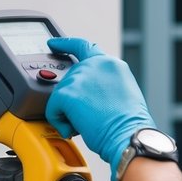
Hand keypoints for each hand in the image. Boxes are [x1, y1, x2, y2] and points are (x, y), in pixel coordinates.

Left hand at [46, 37, 157, 180]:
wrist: (129, 136)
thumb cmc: (129, 125)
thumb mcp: (123, 94)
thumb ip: (104, 85)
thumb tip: (88, 94)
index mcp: (111, 65)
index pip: (84, 47)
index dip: (65, 44)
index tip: (53, 44)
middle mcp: (95, 65)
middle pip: (69, 78)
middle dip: (71, 97)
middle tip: (85, 116)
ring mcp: (80, 77)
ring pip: (60, 95)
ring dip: (68, 112)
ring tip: (87, 124)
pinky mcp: (67, 93)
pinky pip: (52, 108)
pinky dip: (59, 122)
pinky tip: (74, 129)